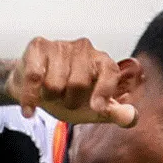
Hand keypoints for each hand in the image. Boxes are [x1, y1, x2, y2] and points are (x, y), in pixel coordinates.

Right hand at [6, 37, 136, 126]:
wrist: (33, 88)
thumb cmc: (66, 96)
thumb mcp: (92, 109)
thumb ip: (112, 113)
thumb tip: (132, 117)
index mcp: (101, 61)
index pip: (110, 71)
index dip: (105, 91)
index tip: (98, 109)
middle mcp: (84, 48)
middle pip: (78, 83)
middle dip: (70, 101)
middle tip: (66, 100)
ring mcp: (60, 45)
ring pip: (54, 84)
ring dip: (49, 98)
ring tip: (50, 94)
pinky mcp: (38, 46)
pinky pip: (34, 78)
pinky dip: (30, 99)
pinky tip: (30, 109)